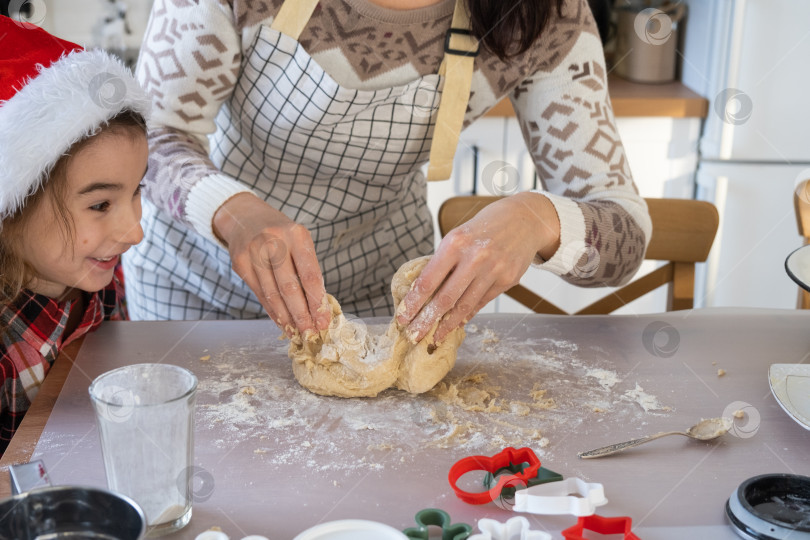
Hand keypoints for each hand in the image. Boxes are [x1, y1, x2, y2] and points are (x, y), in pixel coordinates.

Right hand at [213, 193, 329, 334]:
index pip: (310, 275)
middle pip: (289, 287)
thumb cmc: (281, 234)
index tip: (323, 321)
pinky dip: (271, 310)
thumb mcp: (299, 242)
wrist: (246, 217)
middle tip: (310, 333)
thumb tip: (318, 309)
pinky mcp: (240, 262)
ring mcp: (254, 251)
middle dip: (301, 315)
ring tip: (297, 332)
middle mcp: (274, 241)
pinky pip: (259, 293)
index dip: (317, 302)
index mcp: (297, 235)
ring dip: (286, 318)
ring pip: (272, 294)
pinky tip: (281, 321)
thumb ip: (308, 271)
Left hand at [396, 192, 560, 342]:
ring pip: (464, 306)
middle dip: (426, 321)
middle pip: (445, 299)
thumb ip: (444, 262)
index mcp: (455, 243)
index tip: (402, 317)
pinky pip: (481, 303)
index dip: (413, 303)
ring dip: (447, 325)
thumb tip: (424, 292)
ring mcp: (493, 270)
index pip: (428, 281)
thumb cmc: (485, 227)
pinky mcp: (507, 280)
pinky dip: (467, 315)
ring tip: (434, 337)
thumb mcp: (459, 235)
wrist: (525, 218)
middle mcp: (474, 258)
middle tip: (413, 336)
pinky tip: (456, 323)